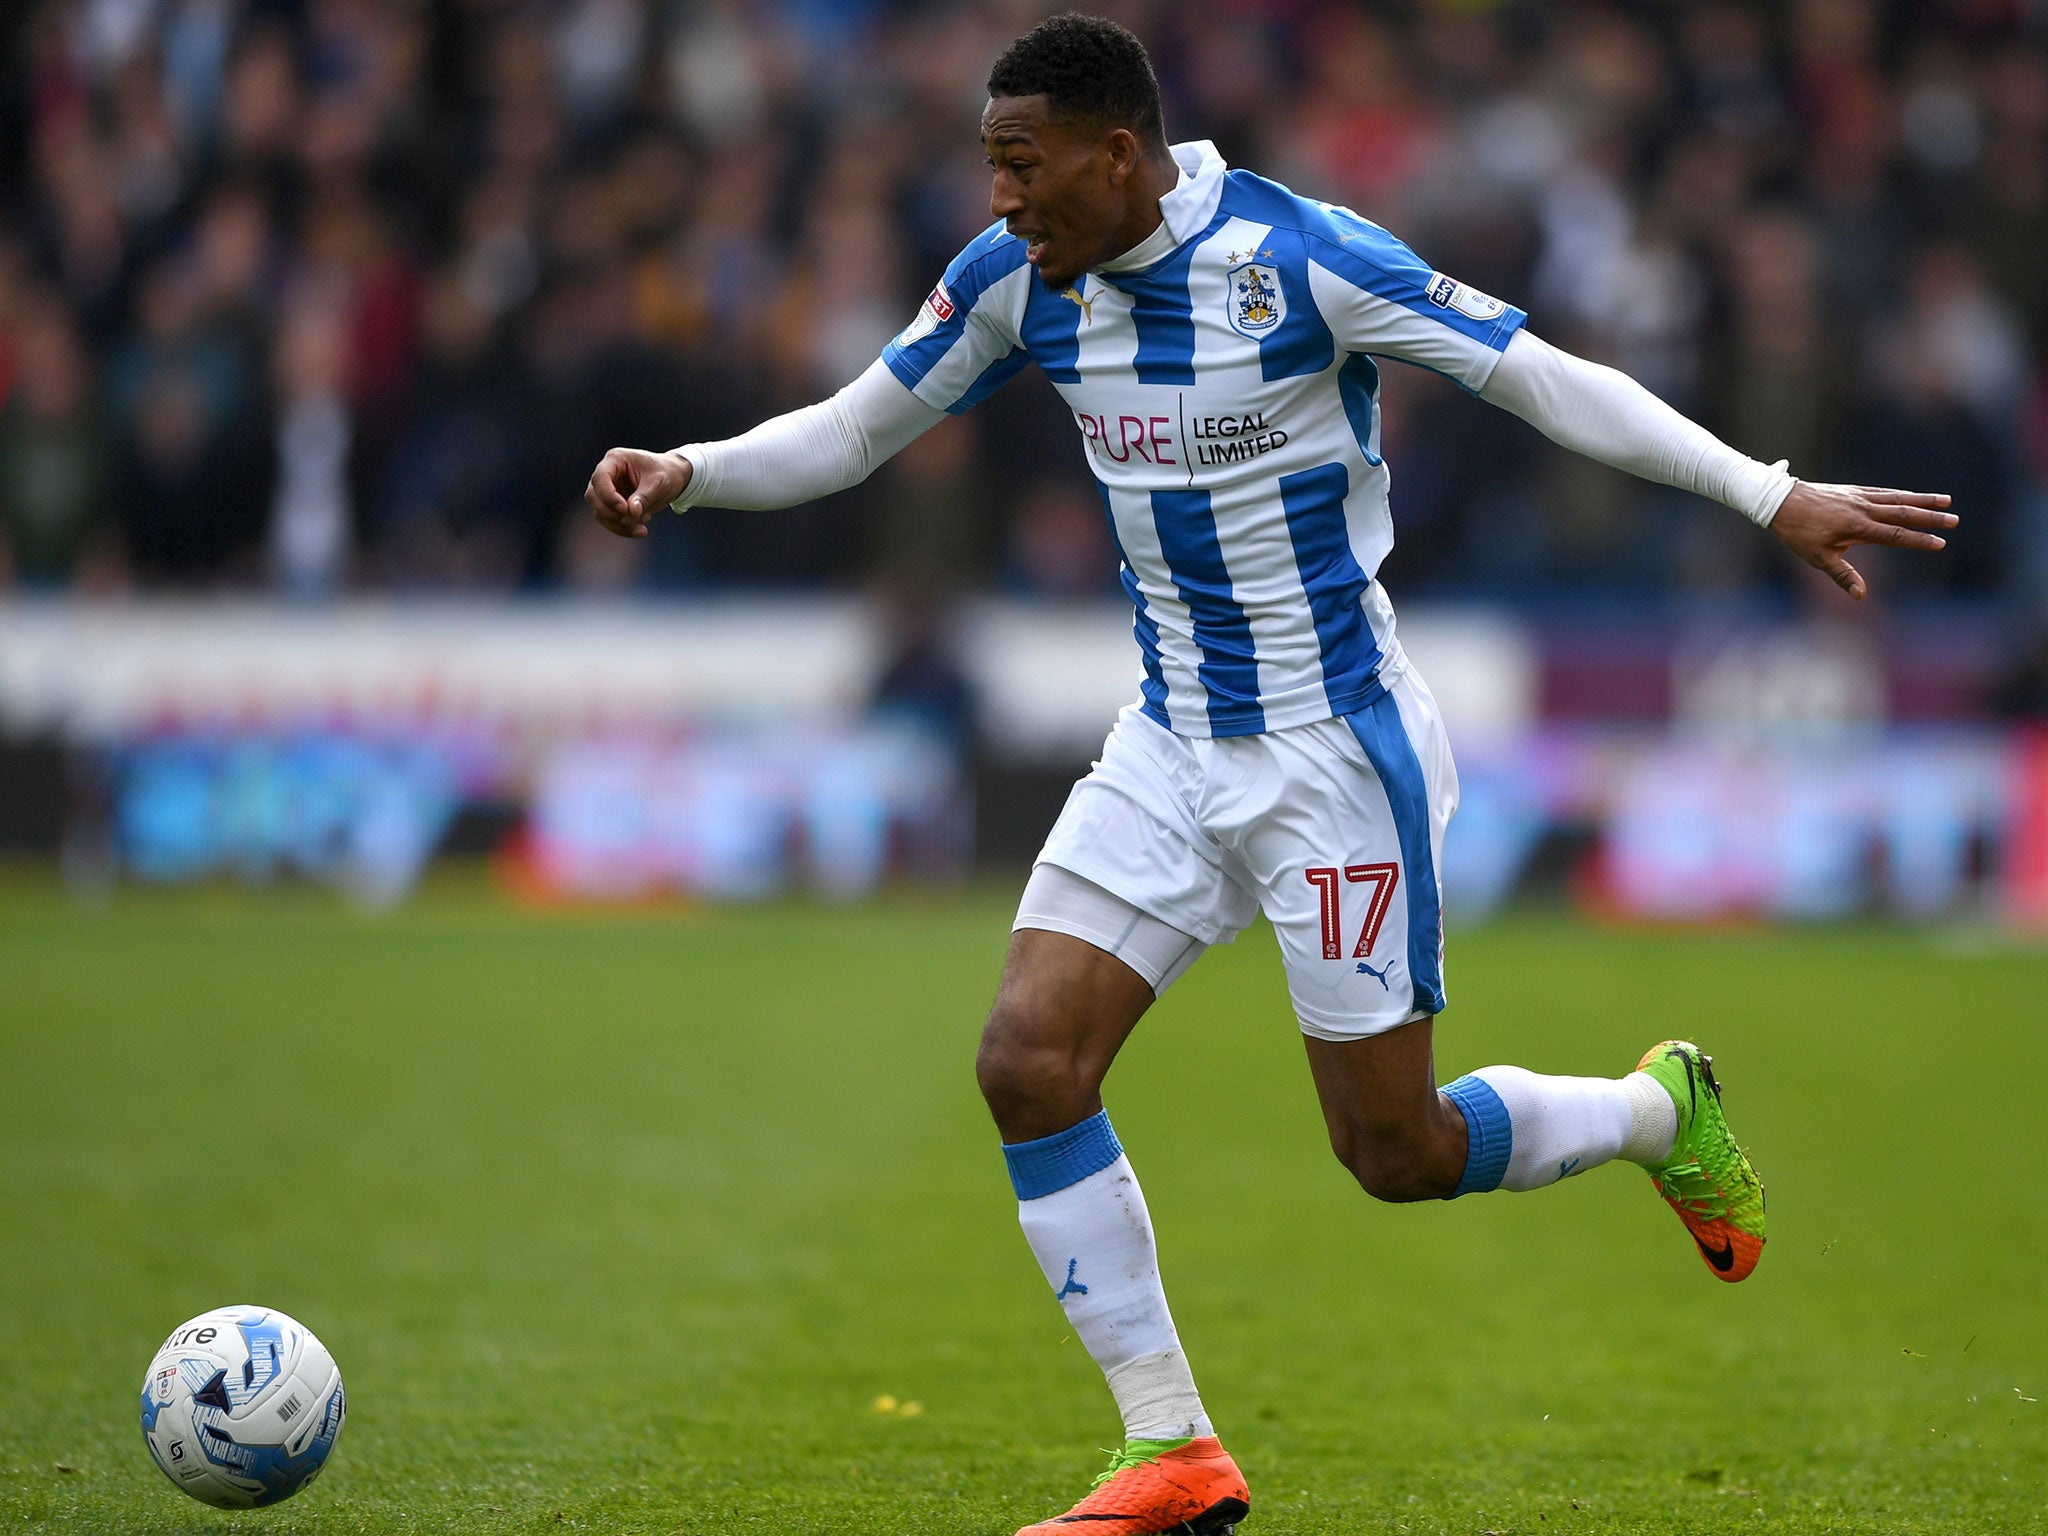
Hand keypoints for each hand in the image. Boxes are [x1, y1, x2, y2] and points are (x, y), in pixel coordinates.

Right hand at [585, 447, 692, 538]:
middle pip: (593, 496)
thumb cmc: (666, 474)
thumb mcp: (660, 483)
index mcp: (616, 459)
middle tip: (631, 521)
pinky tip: (641, 530)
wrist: (673, 478)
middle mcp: (607, 473)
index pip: (600, 478)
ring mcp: (607, 490)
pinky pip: (609, 520)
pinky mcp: (612, 505)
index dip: (608, 496)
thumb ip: (644, 497)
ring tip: (642, 529)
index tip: (624, 510)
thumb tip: (631, 513)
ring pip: (599, 511)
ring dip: (617, 525)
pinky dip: (623, 529)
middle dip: (610, 513)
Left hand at [1769, 481, 1955, 599]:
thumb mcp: (1817, 558)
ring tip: (1947, 501)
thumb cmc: (1799, 533)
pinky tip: (1913, 496)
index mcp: (1857, 528)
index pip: (1895, 535)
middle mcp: (1863, 510)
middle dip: (1930, 518)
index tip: (1940, 543)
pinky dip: (1902, 494)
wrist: (1782, 502)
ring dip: (1923, 500)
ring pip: (1898, 499)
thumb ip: (1842, 575)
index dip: (1918, 540)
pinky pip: (1884, 493)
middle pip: (1903, 514)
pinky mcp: (1854, 491)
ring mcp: (1860, 498)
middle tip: (1954, 521)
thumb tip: (1861, 595)